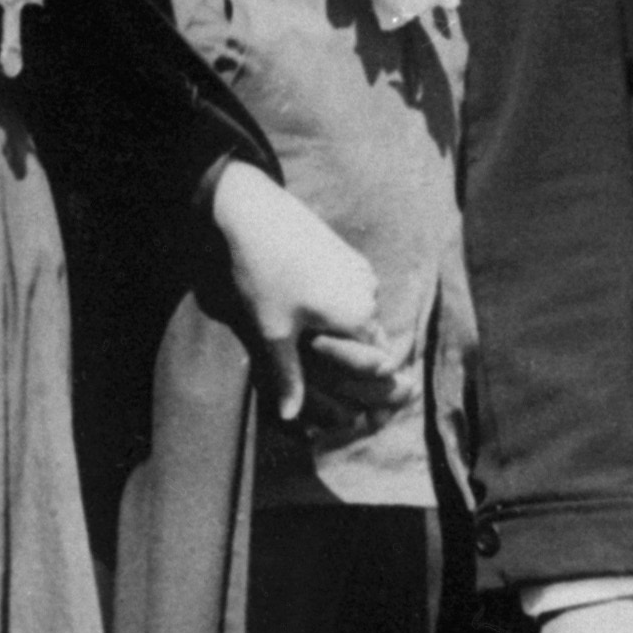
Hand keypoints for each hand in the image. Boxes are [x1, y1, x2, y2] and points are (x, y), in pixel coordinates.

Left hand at [208, 163, 392, 429]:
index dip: (362, 380)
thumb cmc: (265, 276)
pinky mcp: (349, 253)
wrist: (255, 215)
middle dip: (350, 355)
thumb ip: (288, 376)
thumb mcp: (274, 333)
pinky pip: (353, 290)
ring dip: (343, 328)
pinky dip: (338, 303)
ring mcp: (362, 270)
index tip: (344, 391)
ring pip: (361, 313)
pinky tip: (307, 302)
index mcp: (359, 317)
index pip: (377, 363)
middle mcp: (370, 293)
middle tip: (318, 359)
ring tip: (309, 332)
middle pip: (370, 339)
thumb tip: (290, 416)